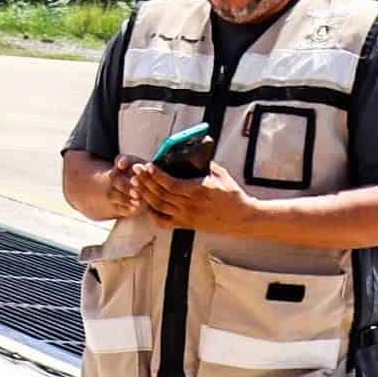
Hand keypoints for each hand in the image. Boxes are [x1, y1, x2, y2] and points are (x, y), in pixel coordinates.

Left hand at [133, 170, 261, 235]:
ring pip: (159, 206)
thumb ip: (203, 164)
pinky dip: (152, 214)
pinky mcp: (186, 225)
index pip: (171, 183)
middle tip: (136, 170)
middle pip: (161, 194)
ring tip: (136, 183)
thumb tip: (190, 150)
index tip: (148, 165)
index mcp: (198, 191)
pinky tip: (146, 204)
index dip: (156, 174)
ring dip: (145, 194)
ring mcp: (187, 217)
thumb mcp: (220, 175)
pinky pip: (164, 222)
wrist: (242, 218)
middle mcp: (190, 206)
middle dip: (145, 181)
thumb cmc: (232, 195)